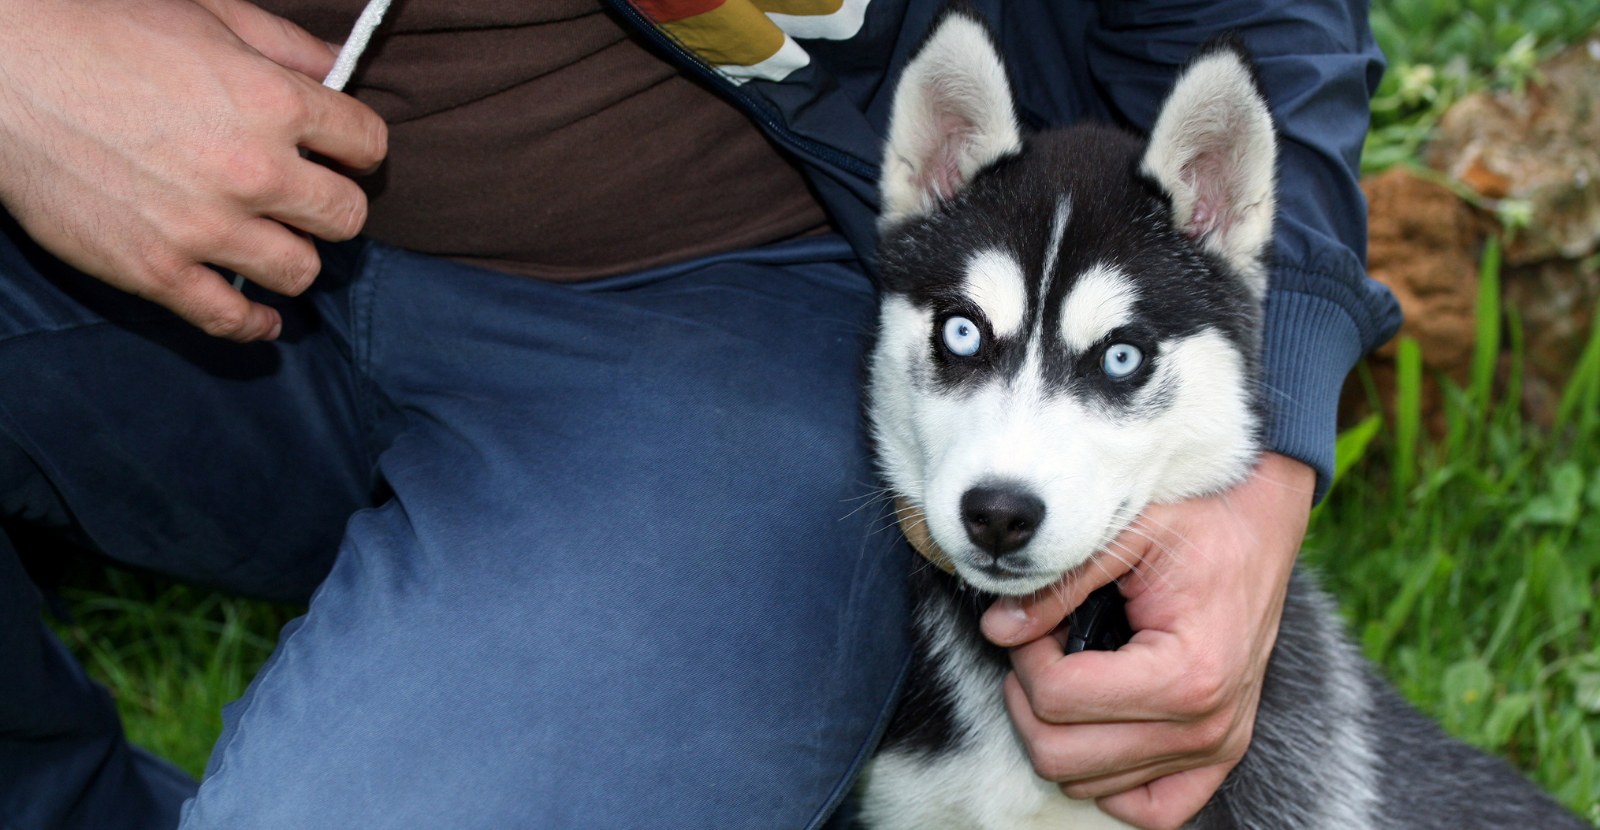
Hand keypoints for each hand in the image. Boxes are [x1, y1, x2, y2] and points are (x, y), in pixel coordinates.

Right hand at [0, 0, 386, 341]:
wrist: (1, 68)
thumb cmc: (100, 27)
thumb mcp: (205, 12)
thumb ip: (284, 45)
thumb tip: (343, 61)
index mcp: (272, 101)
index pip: (366, 144)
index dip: (358, 149)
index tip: (343, 156)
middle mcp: (251, 170)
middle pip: (345, 218)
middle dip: (333, 208)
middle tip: (309, 202)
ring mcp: (204, 226)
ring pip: (300, 272)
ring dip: (294, 259)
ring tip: (275, 244)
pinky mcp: (155, 269)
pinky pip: (231, 319)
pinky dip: (255, 325)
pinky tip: (262, 315)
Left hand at [979, 452, 1313, 829]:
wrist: (1260, 534)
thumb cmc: (1200, 528)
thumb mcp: (1127, 534)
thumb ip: (1058, 584)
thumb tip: (997, 628)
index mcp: (1187, 674)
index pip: (1058, 699)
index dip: (1026, 657)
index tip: (1034, 621)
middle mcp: (1206, 726)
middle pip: (1061, 756)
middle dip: (1030, 698)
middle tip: (1043, 647)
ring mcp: (1216, 749)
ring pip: (1088, 786)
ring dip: (1060, 732)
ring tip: (1073, 671)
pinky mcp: (1220, 758)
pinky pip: (1153, 811)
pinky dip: (1110, 781)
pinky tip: (1097, 727)